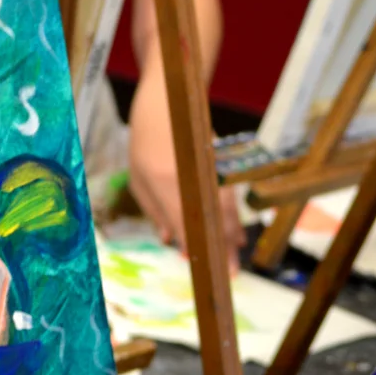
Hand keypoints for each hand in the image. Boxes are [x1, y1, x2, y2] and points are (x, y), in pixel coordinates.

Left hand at [127, 78, 243, 270]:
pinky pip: (229, 198)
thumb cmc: (144, 142)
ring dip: (232, 236)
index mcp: (165, 181)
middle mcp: (191, 176)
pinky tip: (236, 234)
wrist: (168, 100)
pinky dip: (233, 218)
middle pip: (211, 219)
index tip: (202, 266)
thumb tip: (170, 240)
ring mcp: (208, 169)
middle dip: (222, 249)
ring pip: (225, 209)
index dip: (195, 246)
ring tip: (235, 256)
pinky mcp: (219, 165)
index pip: (184, 221)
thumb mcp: (139, 179)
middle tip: (230, 274)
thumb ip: (155, 211)